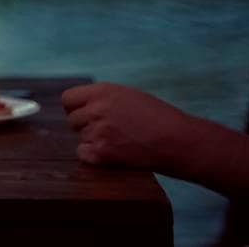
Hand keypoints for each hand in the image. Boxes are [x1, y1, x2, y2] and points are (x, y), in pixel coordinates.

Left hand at [62, 82, 196, 171]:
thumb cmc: (160, 118)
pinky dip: (94, 157)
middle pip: (73, 120)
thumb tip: (82, 106)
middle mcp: (96, 108)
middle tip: (110, 132)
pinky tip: (114, 154)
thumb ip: (103, 98)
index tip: (85, 115)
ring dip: (94, 141)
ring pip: (81, 138)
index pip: (68, 99)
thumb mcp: (129, 96)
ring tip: (120, 141)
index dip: (76, 108)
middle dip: (86, 126)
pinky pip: (83, 154)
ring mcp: (98, 130)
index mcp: (102, 91)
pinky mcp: (103, 152)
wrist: (180, 141)